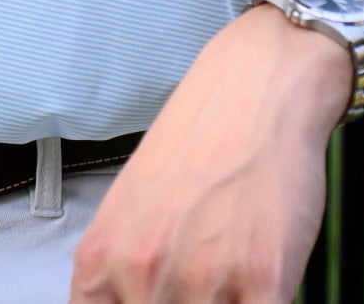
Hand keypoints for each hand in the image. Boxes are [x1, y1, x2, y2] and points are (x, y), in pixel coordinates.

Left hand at [69, 4, 350, 301]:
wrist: (260, 81)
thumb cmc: (201, 138)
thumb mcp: (133, 206)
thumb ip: (120, 273)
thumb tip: (124, 303)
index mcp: (100, 257)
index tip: (150, 299)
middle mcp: (141, 271)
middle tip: (199, 274)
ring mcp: (202, 278)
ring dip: (223, 302)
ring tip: (230, 271)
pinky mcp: (264, 280)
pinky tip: (260, 283)